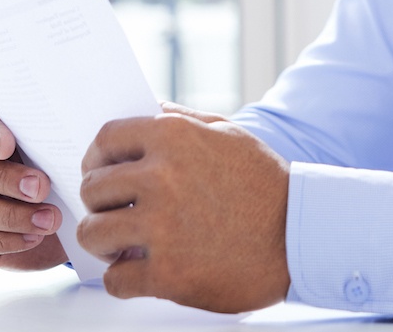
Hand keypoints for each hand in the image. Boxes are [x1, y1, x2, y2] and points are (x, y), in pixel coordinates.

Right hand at [0, 107, 68, 269]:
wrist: (58, 220)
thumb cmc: (55, 174)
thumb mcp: (55, 156)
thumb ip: (50, 143)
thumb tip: (67, 133)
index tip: (7, 145)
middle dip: (5, 178)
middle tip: (42, 187)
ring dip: (10, 215)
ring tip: (49, 219)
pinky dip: (5, 240)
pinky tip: (34, 237)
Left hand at [77, 102, 291, 311]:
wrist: (301, 235)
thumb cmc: (265, 184)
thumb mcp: (228, 133)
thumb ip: (181, 121)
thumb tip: (145, 112)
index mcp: (172, 137)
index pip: (105, 139)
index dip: (97, 158)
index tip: (100, 172)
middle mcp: (161, 178)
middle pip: (93, 188)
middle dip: (101, 203)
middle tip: (116, 213)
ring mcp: (161, 227)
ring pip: (92, 233)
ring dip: (104, 241)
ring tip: (123, 244)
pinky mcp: (167, 273)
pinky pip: (115, 279)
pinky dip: (123, 279)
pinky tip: (140, 272)